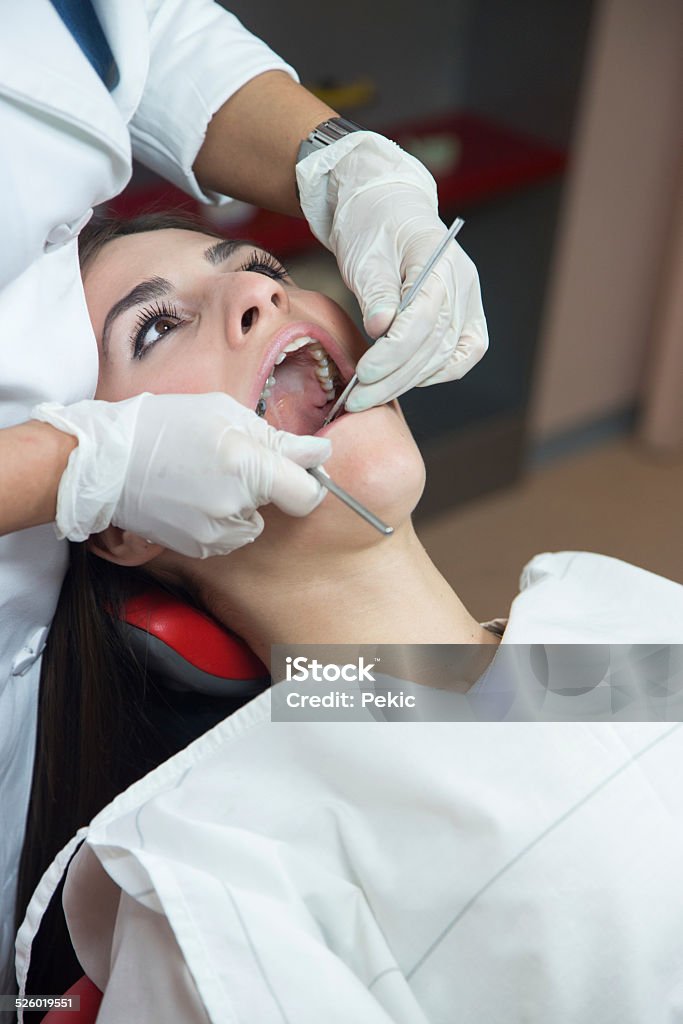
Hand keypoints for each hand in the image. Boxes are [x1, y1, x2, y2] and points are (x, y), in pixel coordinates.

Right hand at [32, 393, 330, 556]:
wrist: (107, 463)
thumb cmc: (165, 427)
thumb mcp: (225, 414)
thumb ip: (278, 439)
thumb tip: (320, 454)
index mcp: (247, 466)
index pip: (308, 494)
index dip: (308, 479)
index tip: (295, 467)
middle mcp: (235, 505)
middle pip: (280, 505)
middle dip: (266, 486)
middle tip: (229, 461)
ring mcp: (215, 532)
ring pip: (253, 523)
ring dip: (242, 505)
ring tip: (205, 479)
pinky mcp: (199, 547)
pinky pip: (229, 536)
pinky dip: (219, 521)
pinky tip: (192, 498)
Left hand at [297, 131, 487, 409]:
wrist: (389, 212)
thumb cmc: (374, 228)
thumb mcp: (366, 253)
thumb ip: (376, 290)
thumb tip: (381, 328)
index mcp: (440, 261)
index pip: (424, 319)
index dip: (394, 353)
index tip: (363, 374)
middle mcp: (463, 284)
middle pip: (435, 345)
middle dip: (394, 378)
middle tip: (357, 400)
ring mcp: (469, 302)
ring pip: (446, 357)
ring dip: (407, 381)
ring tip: (369, 396)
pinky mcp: (466, 317)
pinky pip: (462, 356)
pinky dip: (436, 374)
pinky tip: (405, 382)